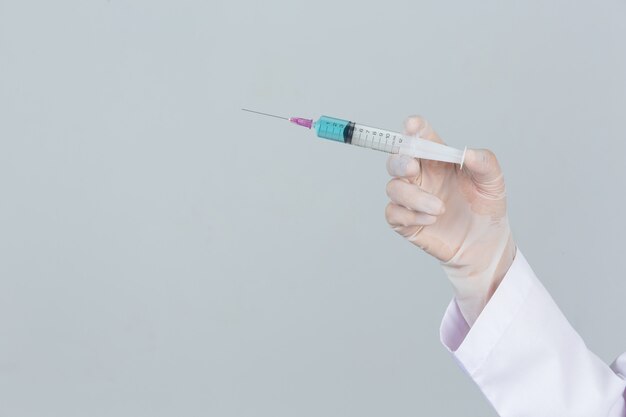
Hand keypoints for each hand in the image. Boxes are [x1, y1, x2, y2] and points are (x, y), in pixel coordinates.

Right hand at [385, 116, 516, 324]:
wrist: (484, 245)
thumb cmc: (485, 209)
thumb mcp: (493, 182)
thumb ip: (484, 162)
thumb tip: (467, 152)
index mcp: (437, 160)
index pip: (420, 137)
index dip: (413, 129)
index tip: (413, 126)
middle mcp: (420, 176)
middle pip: (395, 160)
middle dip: (399, 161)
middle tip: (413, 169)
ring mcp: (411, 198)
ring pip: (393, 187)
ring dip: (413, 197)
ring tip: (439, 209)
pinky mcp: (405, 221)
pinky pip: (393, 213)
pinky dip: (409, 215)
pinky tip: (430, 220)